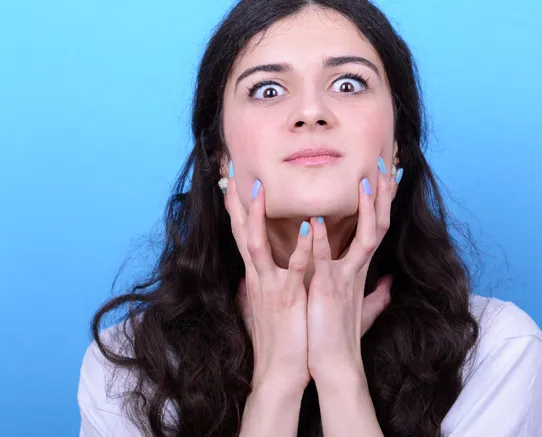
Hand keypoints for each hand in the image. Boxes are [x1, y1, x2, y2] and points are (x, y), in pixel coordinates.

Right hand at [224, 176, 312, 393]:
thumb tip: (245, 281)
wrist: (280, 374)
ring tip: (259, 188)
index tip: (233, 182)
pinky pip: (292, 268)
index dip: (237, 207)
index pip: (242, 234)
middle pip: (239, 231)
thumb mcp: (264, 309)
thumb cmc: (277, 340)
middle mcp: (256, 276)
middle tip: (230, 169)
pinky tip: (309, 226)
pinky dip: (300, 247)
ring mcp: (269, 286)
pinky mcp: (287, 298)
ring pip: (254, 244)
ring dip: (255, 216)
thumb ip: (254, 291)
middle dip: (235, 200)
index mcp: (256, 275)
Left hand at [306, 166, 396, 385]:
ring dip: (366, 209)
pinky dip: (320, 240)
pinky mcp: (328, 290)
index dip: (382, 201)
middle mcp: (357, 268)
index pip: (375, 226)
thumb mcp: (360, 310)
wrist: (334, 364)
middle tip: (384, 164)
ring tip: (364, 181)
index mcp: (358, 268)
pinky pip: (325, 261)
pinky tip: (314, 220)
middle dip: (384, 194)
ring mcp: (346, 277)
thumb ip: (376, 295)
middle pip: (379, 224)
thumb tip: (390, 286)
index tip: (384, 176)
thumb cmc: (340, 334)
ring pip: (365, 237)